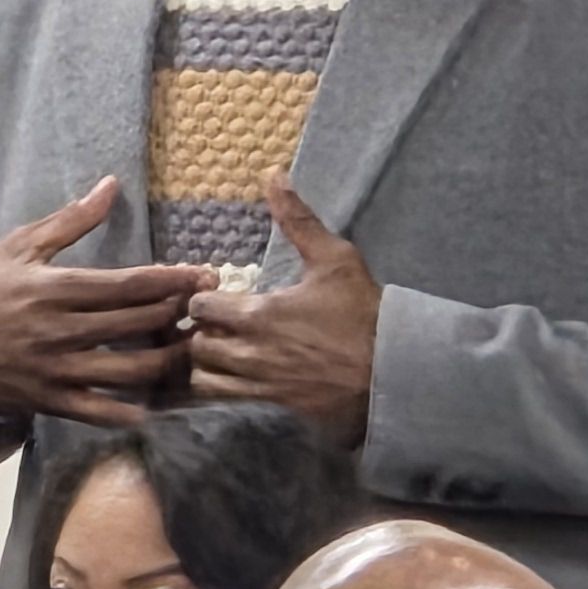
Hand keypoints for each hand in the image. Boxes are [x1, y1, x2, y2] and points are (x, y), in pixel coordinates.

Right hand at [0, 177, 212, 426]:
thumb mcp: (18, 246)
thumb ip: (70, 220)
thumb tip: (111, 185)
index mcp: (54, 288)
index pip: (128, 285)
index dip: (173, 281)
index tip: (204, 276)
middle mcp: (59, 330)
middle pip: (136, 324)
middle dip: (180, 316)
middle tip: (211, 310)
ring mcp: (54, 370)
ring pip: (127, 370)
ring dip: (168, 363)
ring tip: (195, 351)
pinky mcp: (47, 401)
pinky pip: (99, 411)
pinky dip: (131, 409)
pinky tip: (156, 401)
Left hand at [187, 179, 377, 445]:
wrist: (393, 374)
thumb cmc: (363, 315)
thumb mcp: (335, 259)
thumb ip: (299, 220)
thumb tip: (273, 175)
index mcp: (258, 314)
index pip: (199, 306)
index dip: (202, 300)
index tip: (217, 298)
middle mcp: (249, 354)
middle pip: (195, 345)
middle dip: (199, 334)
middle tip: (216, 328)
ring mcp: (258, 388)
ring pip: (203, 381)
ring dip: (206, 368)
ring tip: (222, 357)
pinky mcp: (270, 413)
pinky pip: (226, 408)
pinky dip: (222, 396)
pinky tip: (236, 383)